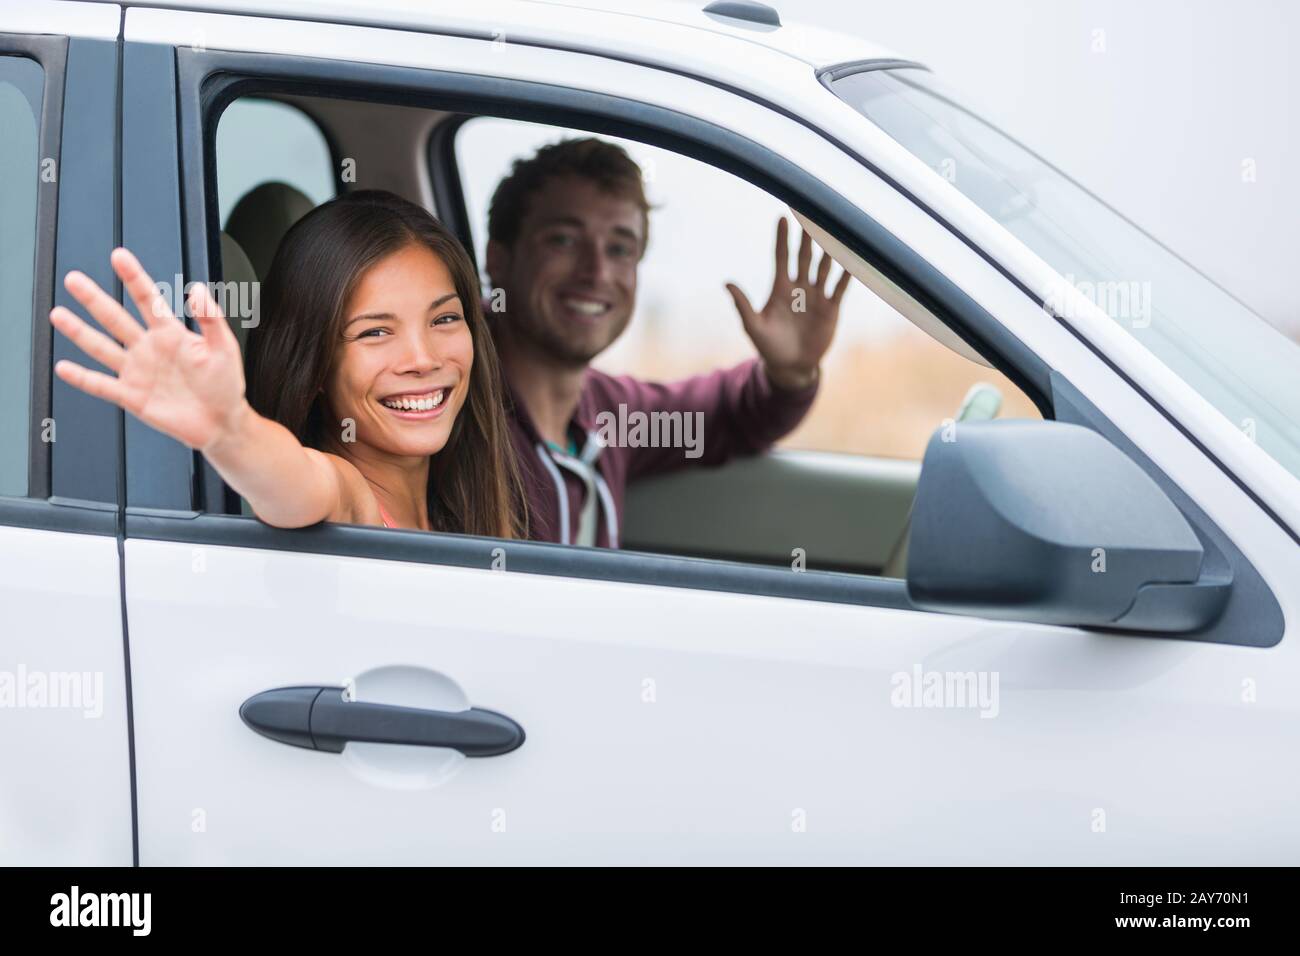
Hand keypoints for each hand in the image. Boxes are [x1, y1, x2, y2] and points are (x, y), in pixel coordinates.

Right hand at [50, 248, 248, 451]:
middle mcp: (149, 349)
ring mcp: (137, 372)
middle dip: (94, 298)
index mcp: (171, 334)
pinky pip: (101, 385)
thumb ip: (211, 319)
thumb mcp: (224, 348)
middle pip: (115, 318)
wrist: (222, 422)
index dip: (134, 277)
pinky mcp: (132, 396)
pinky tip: (64, 367)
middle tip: (74, 279)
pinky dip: (82, 378)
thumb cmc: (226, 385)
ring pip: (101, 347)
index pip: (147, 300)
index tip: (119, 256)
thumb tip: (198, 289)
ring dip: (79, 331)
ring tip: (59, 314)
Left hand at [725, 218, 850, 389]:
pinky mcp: (831, 308)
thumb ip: (742, 305)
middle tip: (811, 213)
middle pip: (805, 256)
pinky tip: (853, 259)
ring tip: (834, 230)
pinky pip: (839, 287)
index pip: (781, 257)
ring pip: (824, 267)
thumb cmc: (769, 346)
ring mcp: (816, 296)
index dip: (782, 238)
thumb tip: (726, 283)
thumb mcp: (753, 326)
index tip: (783, 217)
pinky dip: (846, 274)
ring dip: (828, 250)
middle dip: (807, 237)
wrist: (791, 366)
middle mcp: (799, 287)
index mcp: (779, 288)